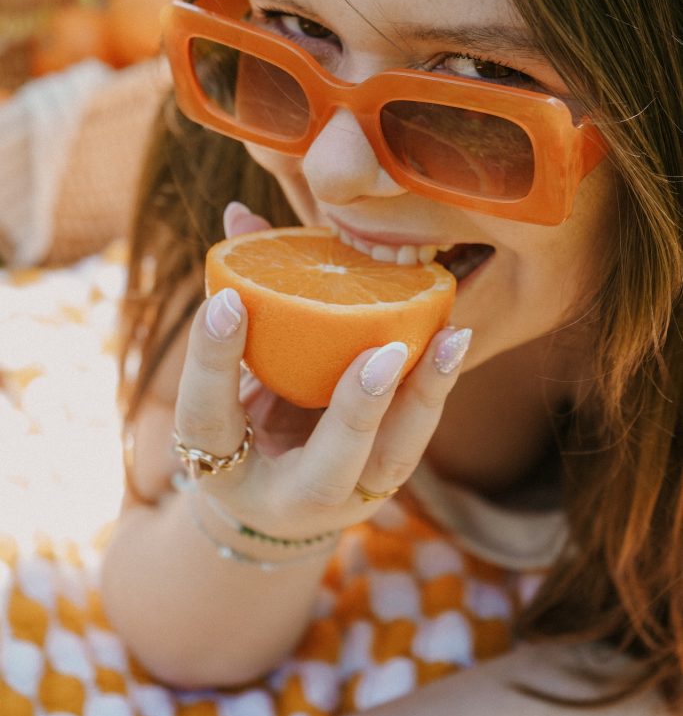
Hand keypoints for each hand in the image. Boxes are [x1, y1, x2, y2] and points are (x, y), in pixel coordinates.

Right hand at [174, 202, 469, 541]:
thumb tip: (239, 214)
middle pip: (325, 472)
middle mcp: (289, 501)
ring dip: (422, 397)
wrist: (271, 502)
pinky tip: (454, 335)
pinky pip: (415, 435)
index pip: (208, 419)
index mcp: (222, 470)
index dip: (212, 362)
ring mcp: (346, 498)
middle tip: (384, 354)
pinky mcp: (384, 478)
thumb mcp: (221, 378)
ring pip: (392, 462)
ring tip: (451, 336)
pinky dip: (435, 387)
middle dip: (356, 412)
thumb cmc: (239, 423)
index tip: (227, 299)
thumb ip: (235, 309)